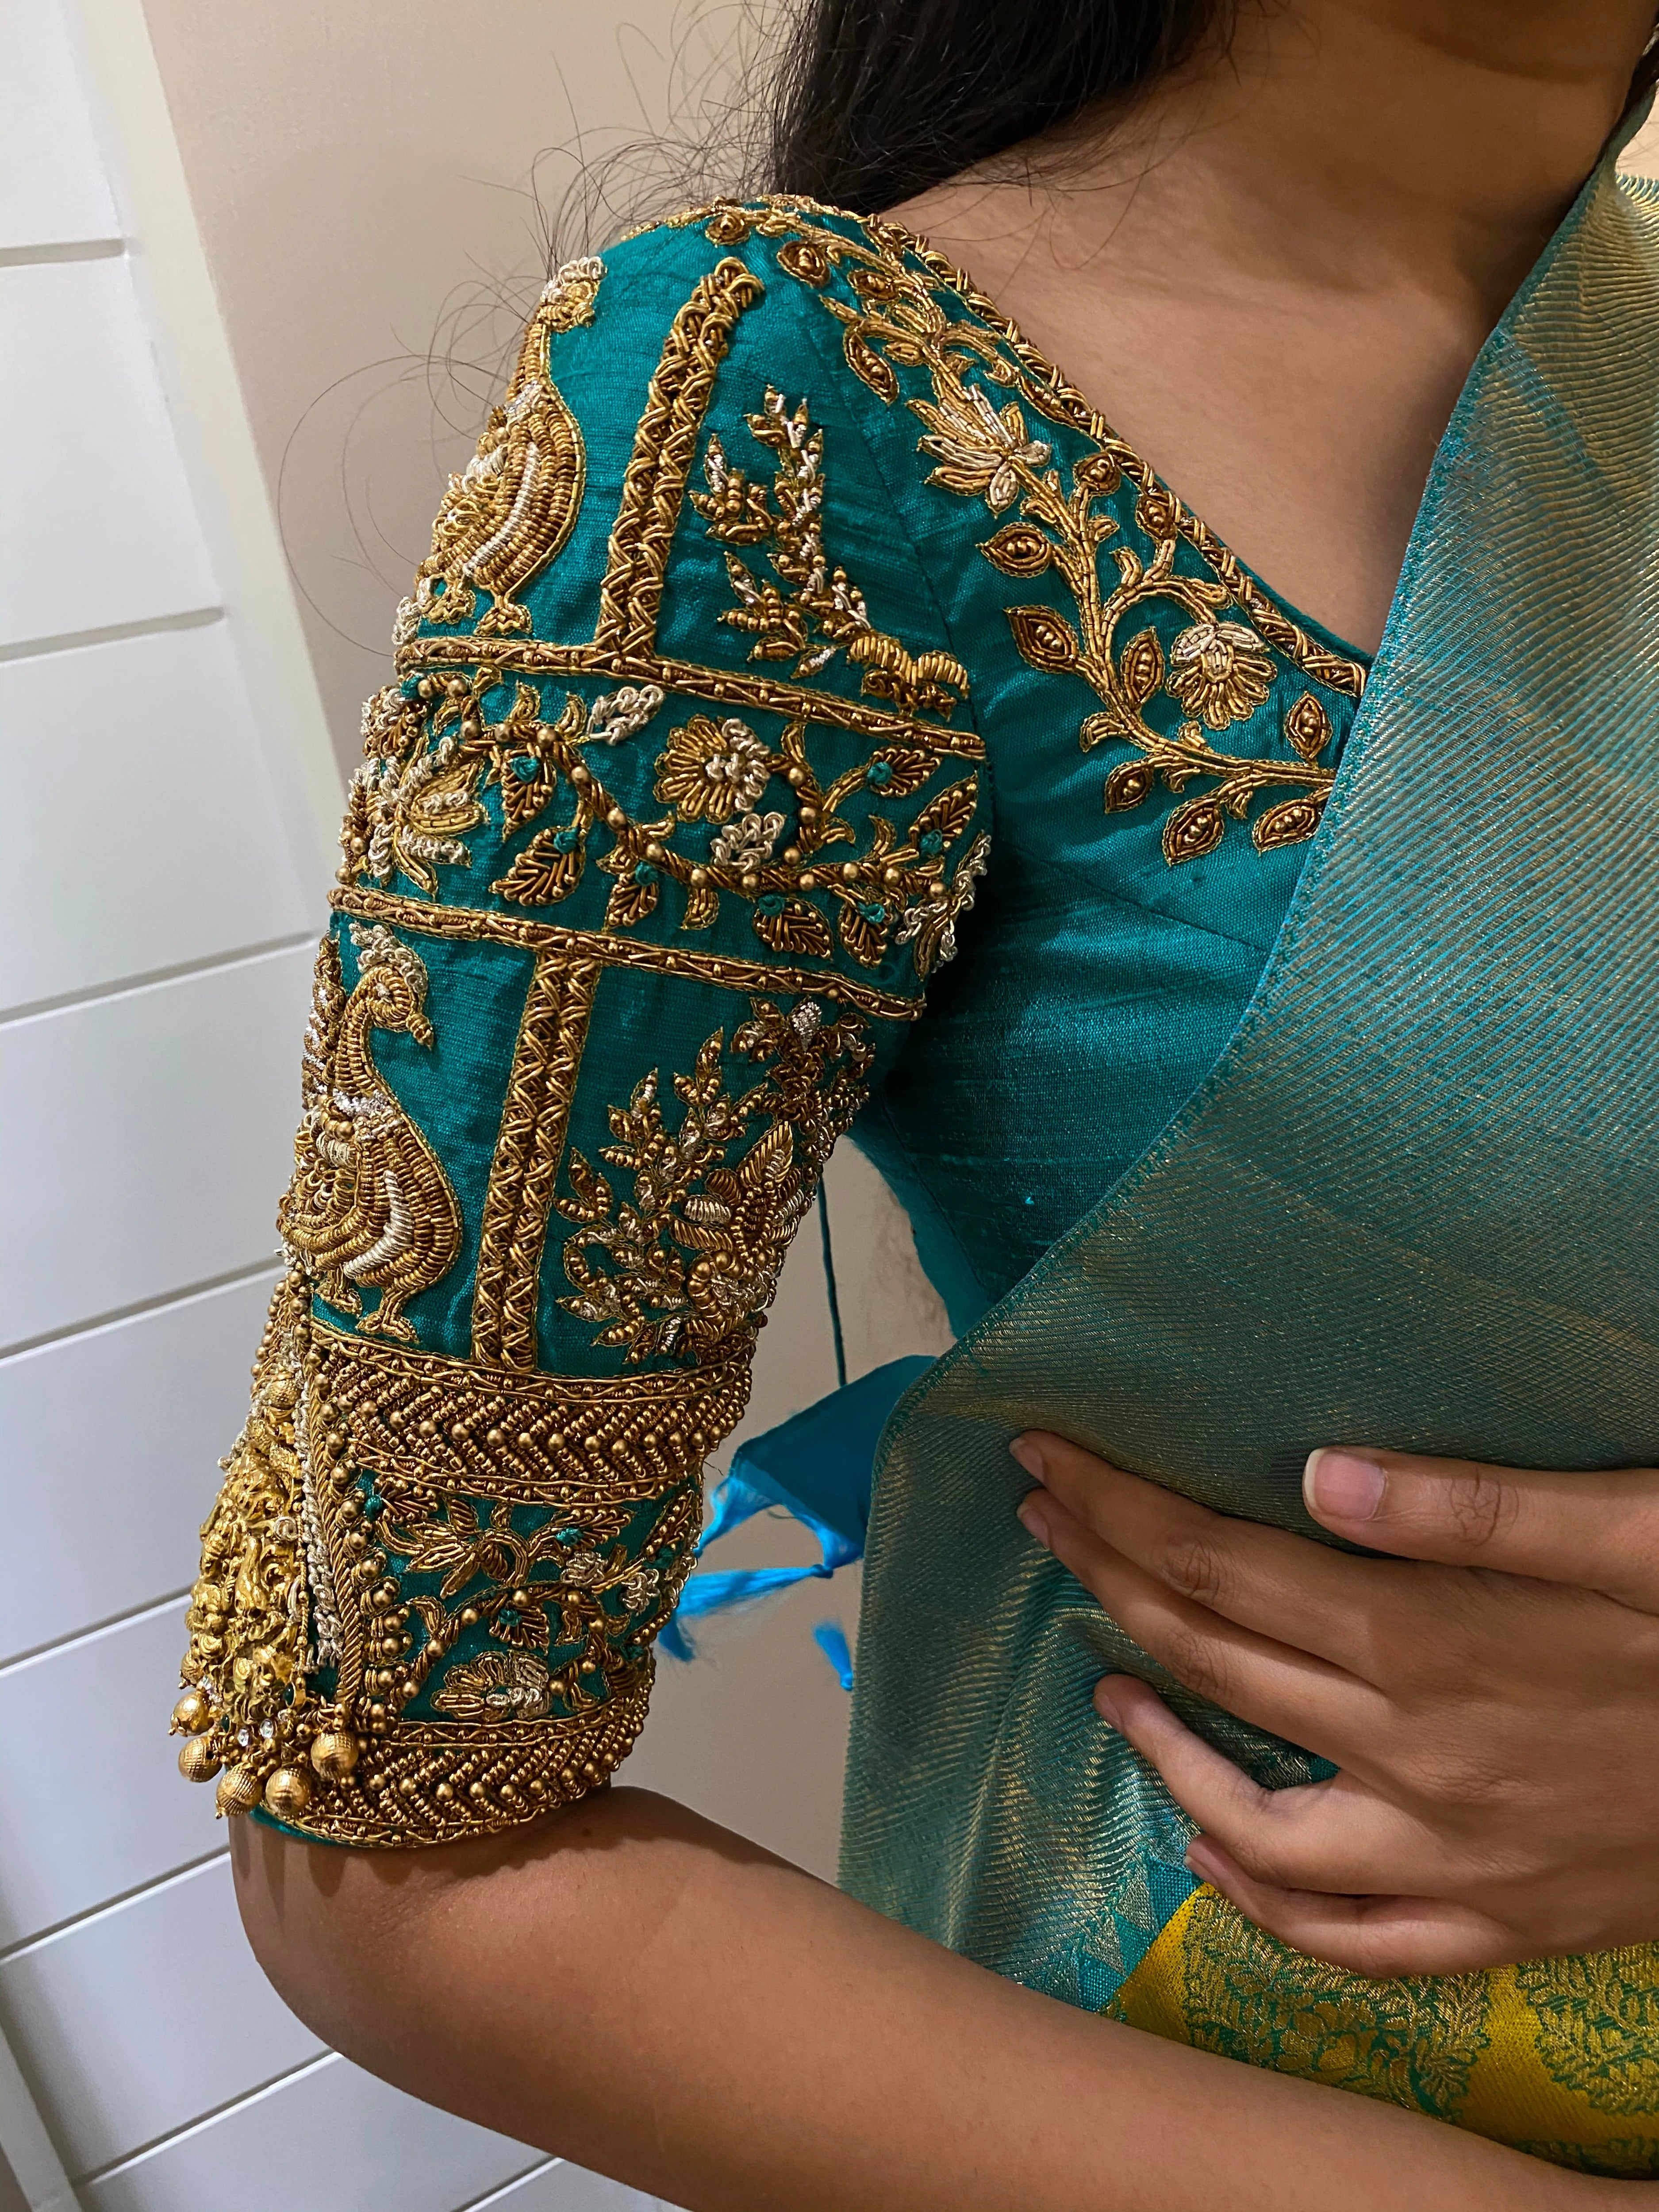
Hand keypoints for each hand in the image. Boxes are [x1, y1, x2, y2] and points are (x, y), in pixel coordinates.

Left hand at [1011, 1431, 1658, 1975]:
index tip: (1044, 1458)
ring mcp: (1454, 1855)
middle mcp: (1417, 1754)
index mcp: (1431, 1640)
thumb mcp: (1635, 1532)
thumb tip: (1317, 1475)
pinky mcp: (1504, 1922)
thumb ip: (1475, 1507)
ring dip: (1159, 1745)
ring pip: (1253, 1819)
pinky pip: (1353, 1942)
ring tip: (1101, 1685)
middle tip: (1043, 1520)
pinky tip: (1214, 1856)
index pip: (1217, 1562)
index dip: (1118, 1506)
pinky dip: (1267, 1905)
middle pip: (1210, 1656)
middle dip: (1107, 1577)